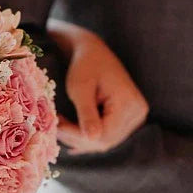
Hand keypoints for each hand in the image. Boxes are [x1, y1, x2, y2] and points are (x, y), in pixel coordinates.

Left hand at [49, 23, 148, 153]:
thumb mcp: (80, 88)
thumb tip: (93, 139)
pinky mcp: (127, 119)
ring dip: (81, 138)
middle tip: (55, 127)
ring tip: (60, 127)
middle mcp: (138, 113)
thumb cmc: (84, 65)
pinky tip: (70, 135)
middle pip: (106, 140)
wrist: (94, 52)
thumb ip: (87, 114)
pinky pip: (107, 135)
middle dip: (77, 138)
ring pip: (105, 140)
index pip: (104, 134)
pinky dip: (88, 136)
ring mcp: (135, 117)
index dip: (78, 136)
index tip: (57, 128)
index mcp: (129, 104)